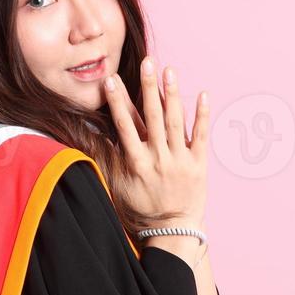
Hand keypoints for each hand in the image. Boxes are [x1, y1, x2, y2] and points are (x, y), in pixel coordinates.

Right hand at [103, 55, 209, 230]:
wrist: (172, 232)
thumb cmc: (141, 210)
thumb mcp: (118, 187)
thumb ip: (109, 160)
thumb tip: (92, 136)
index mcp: (137, 164)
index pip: (125, 126)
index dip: (117, 102)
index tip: (111, 80)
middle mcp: (159, 159)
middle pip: (153, 117)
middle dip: (148, 88)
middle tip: (147, 62)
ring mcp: (181, 161)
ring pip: (176, 122)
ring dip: (172, 94)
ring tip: (169, 70)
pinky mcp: (199, 165)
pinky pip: (202, 136)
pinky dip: (203, 115)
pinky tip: (202, 94)